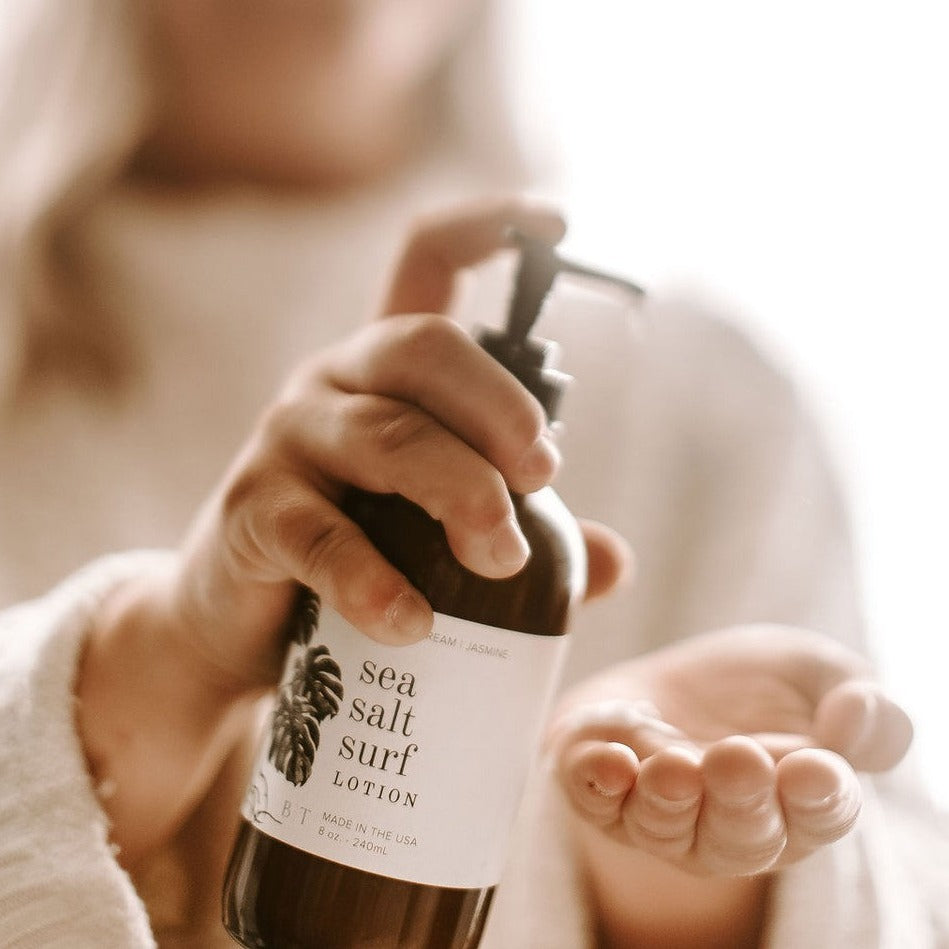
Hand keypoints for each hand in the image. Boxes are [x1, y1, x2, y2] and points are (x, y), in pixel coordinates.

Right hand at [76, 198, 629, 901]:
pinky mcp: (253, 512)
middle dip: (498, 407)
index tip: (556, 222)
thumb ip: (530, 538)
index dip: (489, 227)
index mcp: (387, 372)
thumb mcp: (443, 532)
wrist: (239, 626)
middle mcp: (334, 383)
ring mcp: (288, 441)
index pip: (426, 262)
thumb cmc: (359, 559)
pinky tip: (413, 622)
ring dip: (459, 492)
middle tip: (540, 476)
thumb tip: (613, 562)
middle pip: (421, 347)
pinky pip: (323, 537)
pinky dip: (376, 580)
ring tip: (499, 560)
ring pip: (386, 436)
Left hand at [549, 625, 912, 945]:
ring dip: (668, 801)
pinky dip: (599, 785)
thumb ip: (860, 704)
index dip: (819, 797)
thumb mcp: (818, 674)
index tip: (815, 767)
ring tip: (673, 767)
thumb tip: (855, 722)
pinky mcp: (601, 793)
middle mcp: (732, 825)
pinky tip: (610, 763)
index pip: (819, 812)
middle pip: (741, 835)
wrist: (674, 681)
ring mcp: (663, 815)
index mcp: (800, 800)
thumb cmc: (756, 687)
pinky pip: (595, 802)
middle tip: (737, 758)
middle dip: (739, 801)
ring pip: (666, 827)